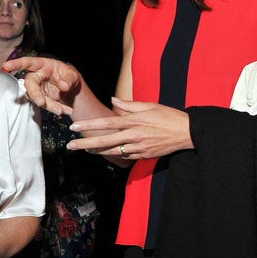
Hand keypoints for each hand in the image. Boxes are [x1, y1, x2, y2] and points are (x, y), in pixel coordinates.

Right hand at [2, 56, 81, 115]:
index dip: (16, 64)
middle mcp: (37, 77)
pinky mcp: (41, 99)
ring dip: (49, 105)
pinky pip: (45, 105)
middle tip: (41, 102)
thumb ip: (68, 79)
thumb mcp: (73, 75)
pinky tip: (65, 110)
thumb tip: (63, 86)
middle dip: (35, 94)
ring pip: (37, 98)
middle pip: (30, 84)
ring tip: (62, 110)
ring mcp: (38, 89)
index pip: (28, 63)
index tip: (6, 66)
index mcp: (43, 65)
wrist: (72, 89)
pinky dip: (55, 109)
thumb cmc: (69, 76)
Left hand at [68, 97, 192, 159]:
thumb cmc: (169, 116)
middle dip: (85, 143)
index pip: (106, 123)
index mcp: (134, 121)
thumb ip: (129, 105)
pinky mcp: (143, 155)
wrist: (186, 132)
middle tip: (70, 145)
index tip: (74, 126)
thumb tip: (113, 100)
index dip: (89, 125)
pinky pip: (125, 156)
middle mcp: (134, 135)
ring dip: (96, 151)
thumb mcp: (150, 105)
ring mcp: (138, 147)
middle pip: (105, 141)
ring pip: (112, 151)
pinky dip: (113, 155)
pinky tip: (104, 153)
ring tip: (83, 150)